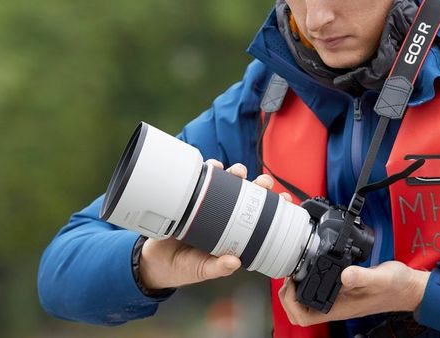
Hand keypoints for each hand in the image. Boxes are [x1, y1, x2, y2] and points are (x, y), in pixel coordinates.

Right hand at [138, 160, 275, 289]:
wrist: (156, 263)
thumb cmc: (185, 267)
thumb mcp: (204, 270)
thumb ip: (218, 268)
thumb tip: (234, 262)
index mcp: (232, 233)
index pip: (257, 217)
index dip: (271, 206)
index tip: (283, 198)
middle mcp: (223, 217)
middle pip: (245, 195)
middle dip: (257, 185)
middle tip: (263, 182)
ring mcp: (206, 206)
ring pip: (226, 184)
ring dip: (235, 173)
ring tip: (238, 172)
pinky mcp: (189, 200)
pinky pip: (201, 182)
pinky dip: (209, 172)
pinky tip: (214, 168)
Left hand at [278, 260, 430, 325]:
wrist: (409, 287)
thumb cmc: (396, 286)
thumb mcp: (380, 278)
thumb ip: (361, 276)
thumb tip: (344, 275)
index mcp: (339, 308)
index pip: (303, 317)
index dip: (291, 301)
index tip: (292, 281)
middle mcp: (334, 306)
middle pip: (298, 313)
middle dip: (287, 297)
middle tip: (289, 277)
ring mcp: (336, 300)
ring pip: (304, 304)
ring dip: (294, 291)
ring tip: (294, 273)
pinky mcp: (339, 291)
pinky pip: (315, 292)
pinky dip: (306, 283)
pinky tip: (308, 269)